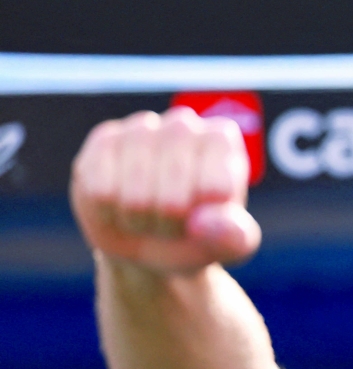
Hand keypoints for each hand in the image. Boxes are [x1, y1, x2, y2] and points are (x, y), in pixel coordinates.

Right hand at [71, 106, 261, 273]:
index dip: (205, 221)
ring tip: (149, 214)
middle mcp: (184, 124)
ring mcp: (140, 128)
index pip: (214, 189)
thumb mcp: (229, 244)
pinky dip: (110, 214)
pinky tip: (120, 206)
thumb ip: (234, 237)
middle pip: (172, 198)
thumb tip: (209, 223)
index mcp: (223, 140)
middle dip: (171, 225)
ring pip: (134, 196)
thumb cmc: (200, 235)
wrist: (154, 239)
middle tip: (174, 223)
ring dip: (140, 220)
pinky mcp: (103, 141)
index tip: (205, 219)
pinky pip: (101, 192)